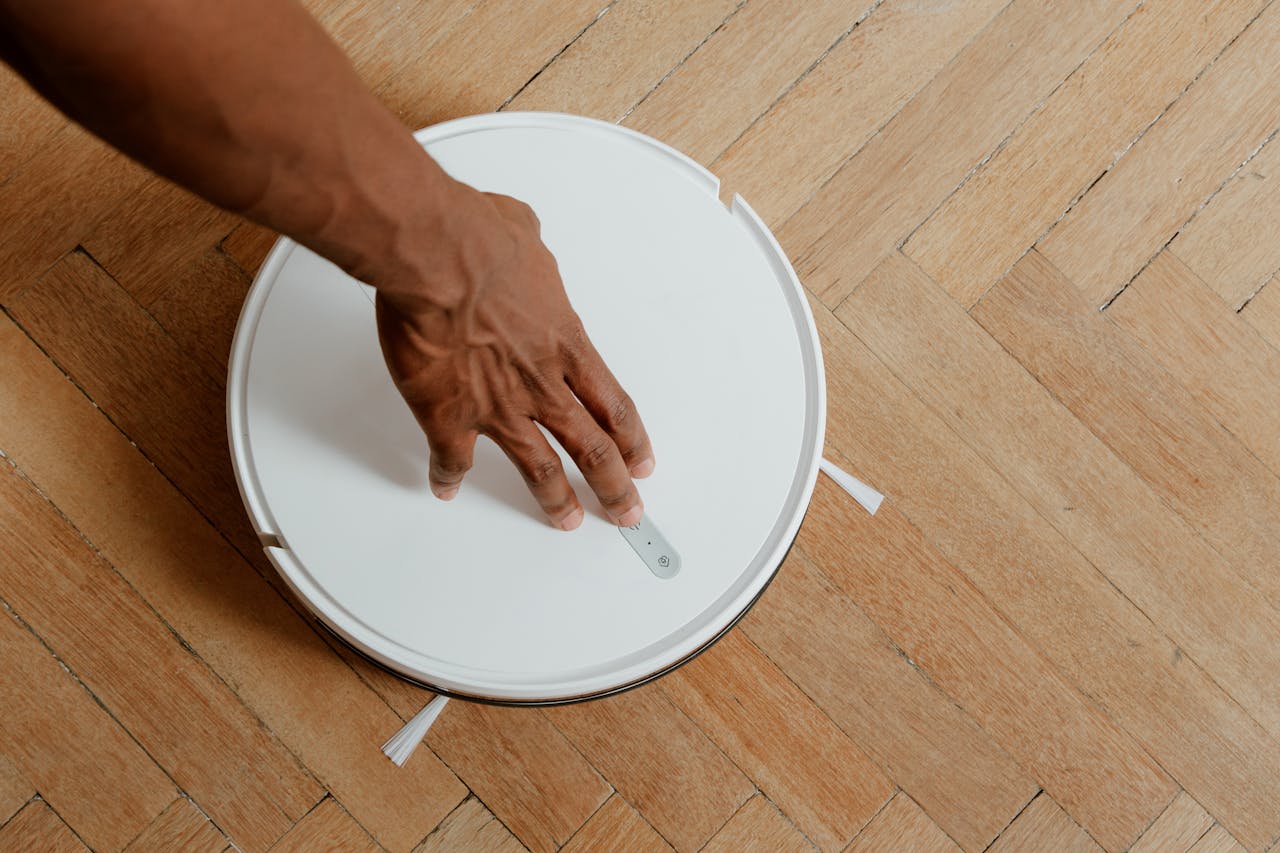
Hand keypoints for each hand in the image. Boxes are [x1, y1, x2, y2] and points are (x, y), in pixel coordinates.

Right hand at [374, 186, 653, 530]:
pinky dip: (448, 477)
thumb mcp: (521, 231)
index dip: (633, 440)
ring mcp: (499, 406)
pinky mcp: (449, 415)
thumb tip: (518, 235)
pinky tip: (446, 488)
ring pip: (541, 470)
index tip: (643, 461)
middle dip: (615, 487)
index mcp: (566, 343)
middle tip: (627, 511)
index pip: (615, 405)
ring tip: (567, 521)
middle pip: (594, 449)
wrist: (435, 256)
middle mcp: (542, 383)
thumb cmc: (479, 240)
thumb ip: (528, 249)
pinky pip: (453, 460)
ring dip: (557, 501)